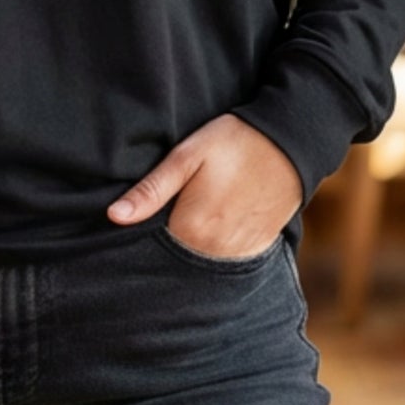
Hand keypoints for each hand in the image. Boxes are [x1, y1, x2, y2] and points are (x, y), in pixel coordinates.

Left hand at [105, 113, 305, 256]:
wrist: (290, 143)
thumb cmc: (234, 142)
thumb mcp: (187, 156)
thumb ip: (151, 189)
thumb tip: (114, 216)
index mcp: (191, 230)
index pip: (151, 247)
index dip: (140, 234)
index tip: (134, 222)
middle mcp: (214, 252)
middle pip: (175, 258)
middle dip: (163, 245)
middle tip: (163, 215)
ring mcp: (238, 254)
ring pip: (198, 262)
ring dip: (188, 249)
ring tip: (188, 217)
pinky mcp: (255, 250)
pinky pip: (223, 260)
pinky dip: (212, 250)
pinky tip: (210, 228)